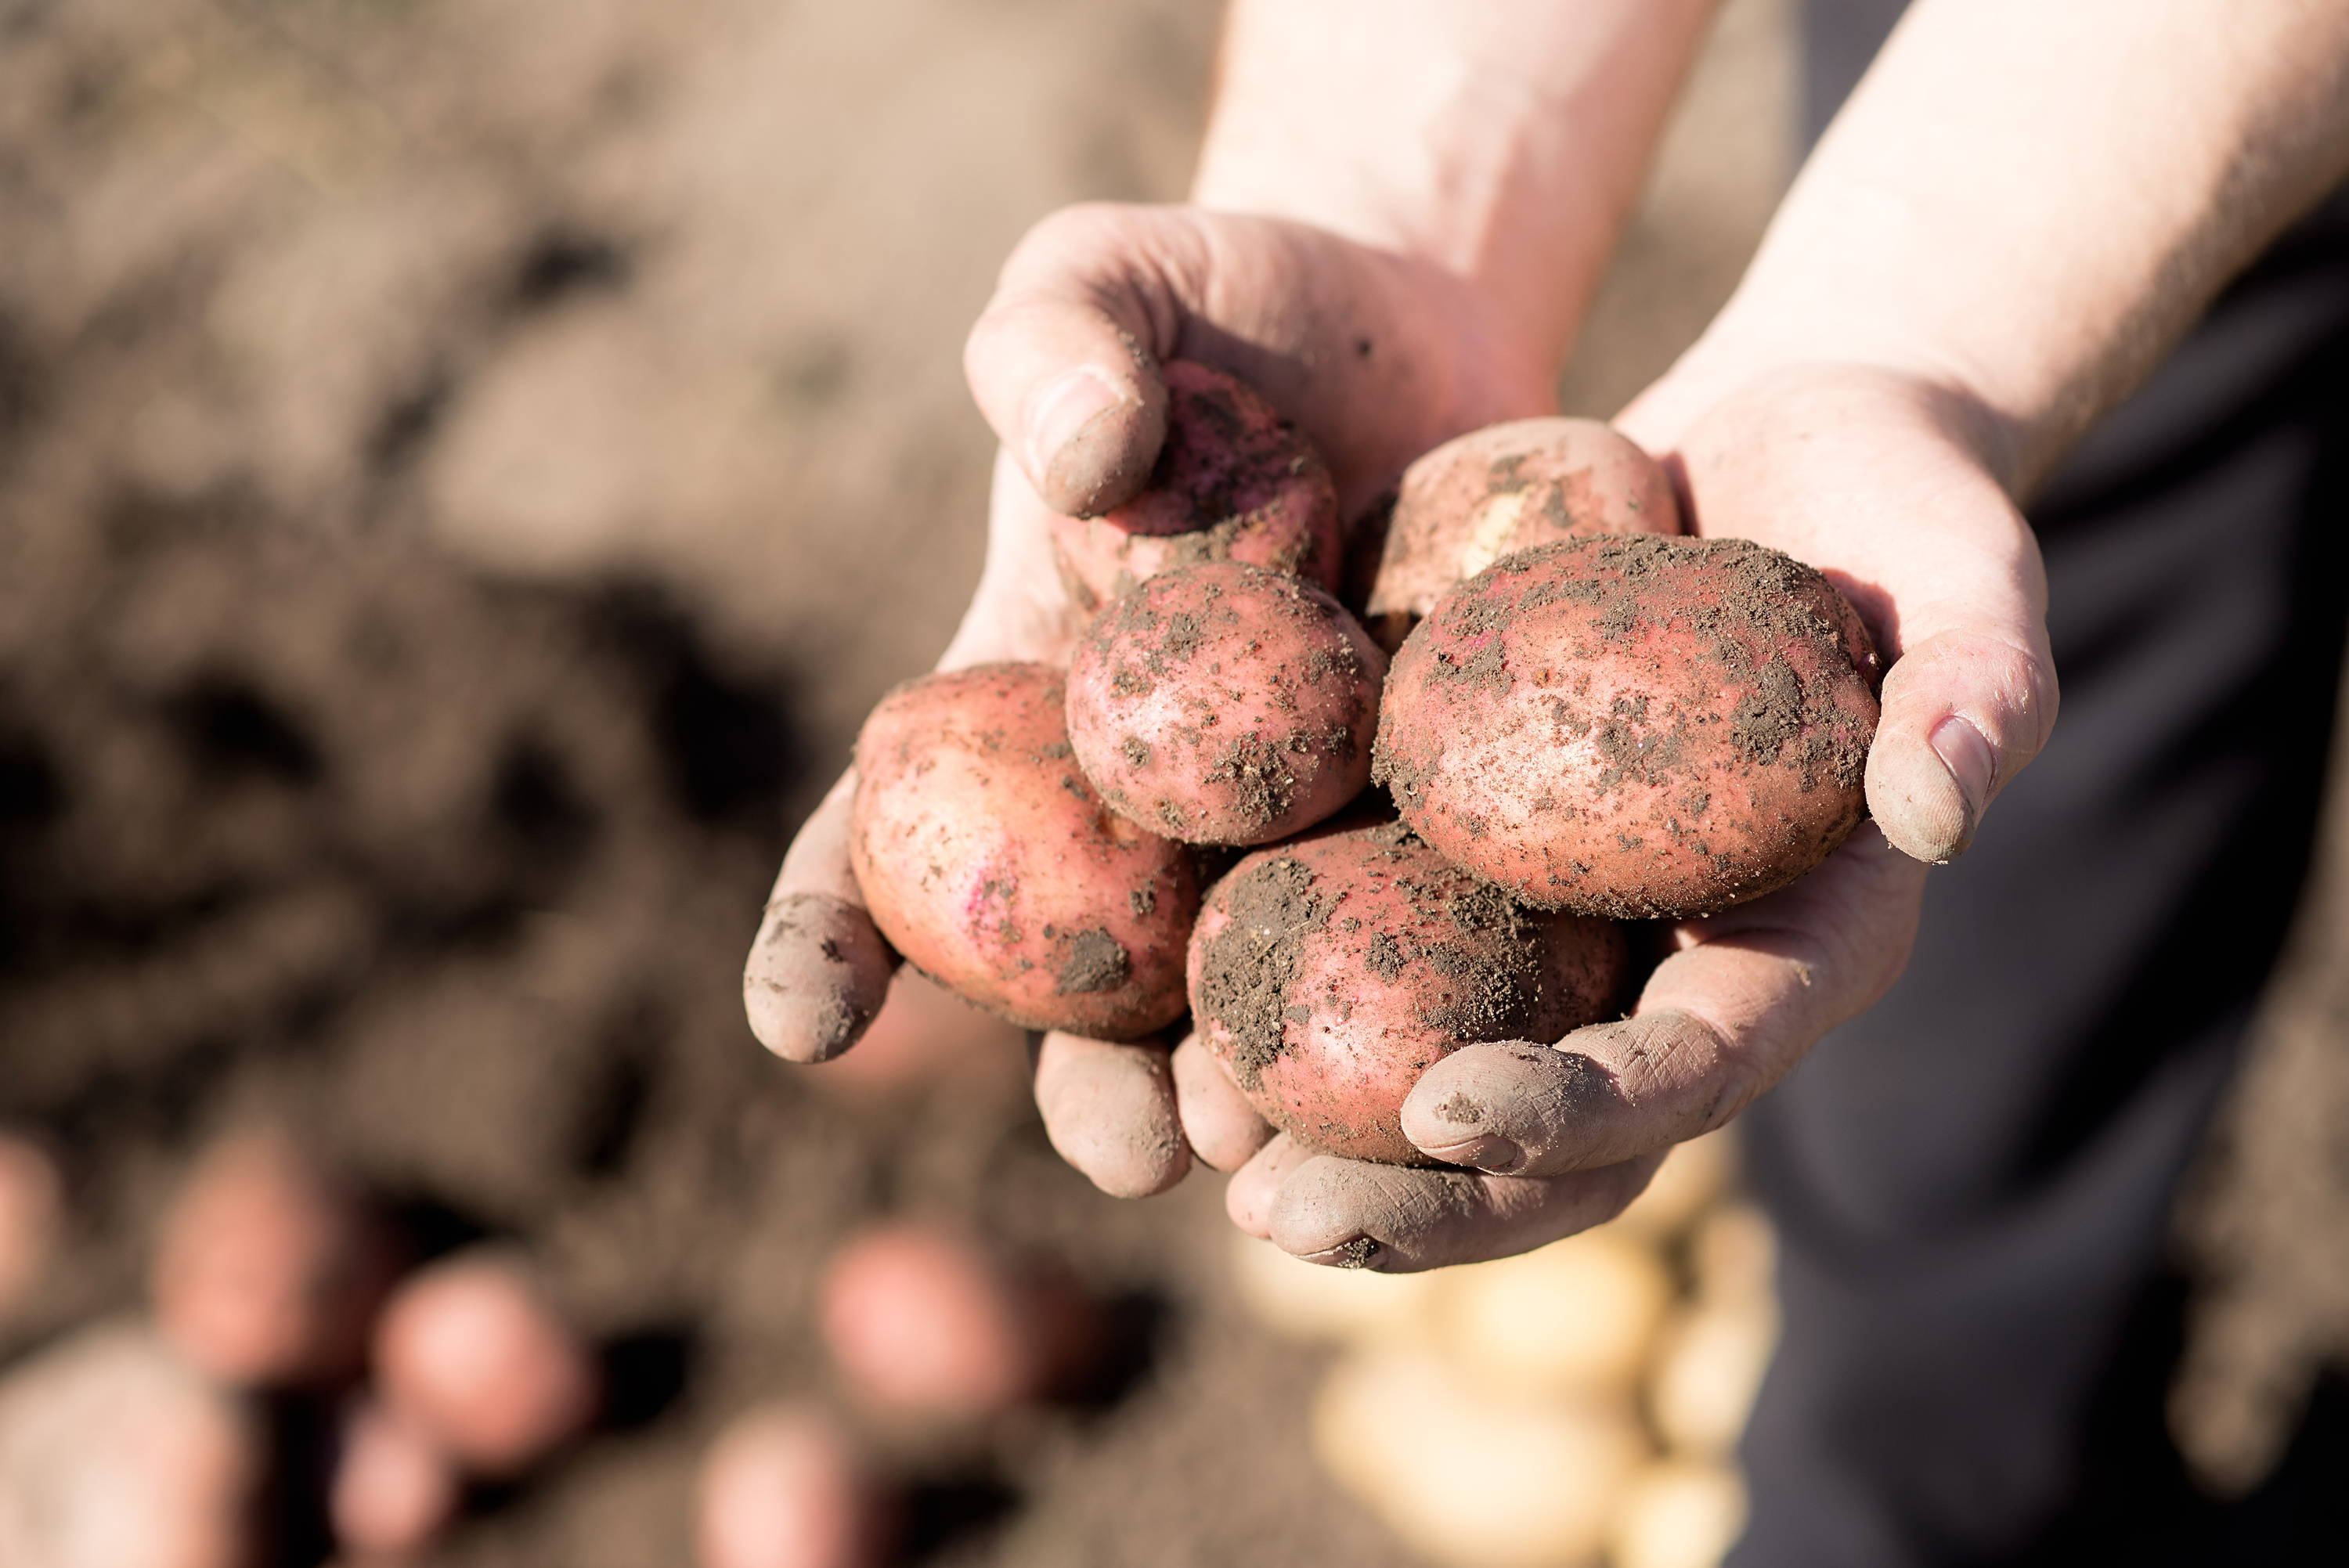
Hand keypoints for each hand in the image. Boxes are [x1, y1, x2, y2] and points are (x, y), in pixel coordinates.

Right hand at [744, 202, 1558, 1197]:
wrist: (1403, 313)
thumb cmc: (1209, 299)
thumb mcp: (1103, 280)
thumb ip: (1055, 343)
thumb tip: (1082, 455)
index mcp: (1007, 703)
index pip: (876, 840)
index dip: (825, 934)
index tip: (802, 1027)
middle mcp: (1130, 796)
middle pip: (1080, 977)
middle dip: (1087, 1078)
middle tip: (1129, 1147)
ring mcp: (1278, 810)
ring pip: (1247, 985)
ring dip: (1261, 1078)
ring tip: (1292, 1146)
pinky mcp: (1421, 795)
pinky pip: (1408, 900)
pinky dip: (1418, 977)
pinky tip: (1454, 1045)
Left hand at [1211, 362, 2057, 1268]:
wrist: (1791, 446)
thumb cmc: (1901, 502)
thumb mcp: (1969, 568)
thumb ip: (1984, 684)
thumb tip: (1938, 813)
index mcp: (1805, 942)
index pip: (1701, 1065)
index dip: (1585, 1110)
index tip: (1445, 1111)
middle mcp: (1681, 964)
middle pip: (1563, 1135)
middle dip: (1428, 1197)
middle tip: (1275, 1217)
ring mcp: (1577, 926)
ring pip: (1454, 1078)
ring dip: (1335, 1141)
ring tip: (1197, 1155)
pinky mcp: (1487, 858)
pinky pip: (1389, 951)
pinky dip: (1296, 997)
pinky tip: (1175, 1021)